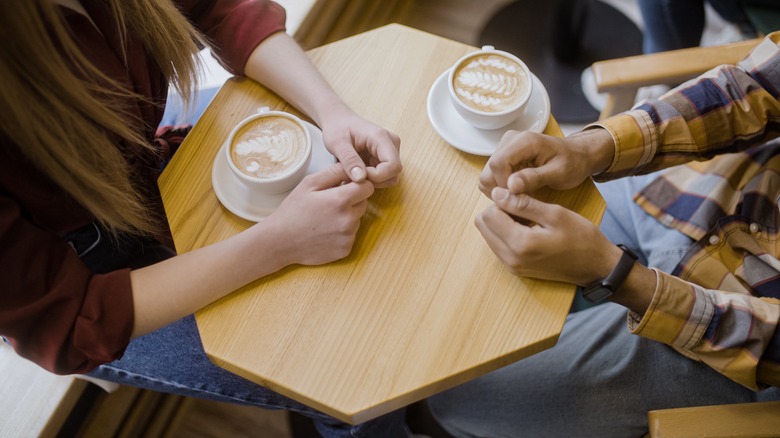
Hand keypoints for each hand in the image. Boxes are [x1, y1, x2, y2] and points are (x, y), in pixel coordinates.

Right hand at [262, 163, 374, 265]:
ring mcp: (348, 236)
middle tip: (331, 203)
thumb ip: (333, 172)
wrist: (280, 241)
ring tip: (325, 219)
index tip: (347, 186)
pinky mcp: (346, 249)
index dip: (359, 184)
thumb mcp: (309, 184)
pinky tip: (325, 232)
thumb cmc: (293, 210)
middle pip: (364, 203)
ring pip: (358, 220)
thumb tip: (352, 166)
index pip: (368, 187)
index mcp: (340, 200)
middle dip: (352, 200)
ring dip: (347, 217)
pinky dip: (342, 233)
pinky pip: (351, 236)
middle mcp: (348, 220)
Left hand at [319, 105, 401, 187]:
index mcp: (381, 137)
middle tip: (353, 176)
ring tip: (353, 174)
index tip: (357, 175)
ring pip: (390, 177)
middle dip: (374, 180)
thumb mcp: (337, 143)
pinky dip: (371, 179)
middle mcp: (391, 143)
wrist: (339, 121)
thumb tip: (361, 179)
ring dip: (372, 181)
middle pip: (393, 173)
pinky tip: (357, 172)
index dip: (377, 176)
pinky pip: (384, 176)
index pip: (393, 166)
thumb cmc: (337, 128)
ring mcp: (391, 151)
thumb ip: (349, 160)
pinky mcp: (386, 157)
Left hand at [476, 187, 620, 284]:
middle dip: (498, 211)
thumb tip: (497, 194)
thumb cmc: (581, 238)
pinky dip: (507, 234)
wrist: (595, 267)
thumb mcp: (555, 214)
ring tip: (528, 219)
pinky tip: (528, 230)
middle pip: (483, 225)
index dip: (503, 201)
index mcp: (520, 244)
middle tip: (524, 208)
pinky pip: (498, 245)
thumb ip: (523, 204)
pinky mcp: (515, 269)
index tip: (523, 199)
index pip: (489, 214)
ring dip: (501, 223)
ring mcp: (511, 266)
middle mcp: (510, 258)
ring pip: (488, 235)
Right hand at [479, 129, 613, 196]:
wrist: (578, 155)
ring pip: (487, 175)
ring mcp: (505, 147)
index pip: (498, 164)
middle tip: (522, 199)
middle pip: (488, 171)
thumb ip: (534, 178)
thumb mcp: (559, 173)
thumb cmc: (573, 163)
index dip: (503, 185)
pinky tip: (520, 190)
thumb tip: (510, 186)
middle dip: (501, 190)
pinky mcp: (504, 156)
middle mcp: (510, 140)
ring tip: (522, 195)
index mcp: (524, 141)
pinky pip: (493, 176)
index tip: (519, 198)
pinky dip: (502, 188)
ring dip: (501, 190)